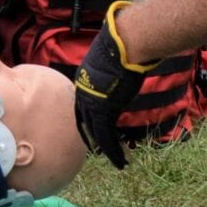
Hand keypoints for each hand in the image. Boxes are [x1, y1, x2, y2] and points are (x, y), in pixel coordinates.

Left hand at [72, 4, 152, 169]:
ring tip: (118, 162)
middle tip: (100, 150)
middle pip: (85, 121)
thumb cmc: (123, 44)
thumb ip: (111, 69)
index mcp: (83, 80)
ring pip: (96, 133)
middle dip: (93, 137)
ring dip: (107, 149)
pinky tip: (121, 161)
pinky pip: (106, 137)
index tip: (92, 131)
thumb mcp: (111, 59)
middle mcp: (82, 93)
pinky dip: (113, 150)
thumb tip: (123, 63)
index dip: (88, 120)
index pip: (82, 106)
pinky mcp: (104, 111)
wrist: (125, 44)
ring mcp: (91, 103)